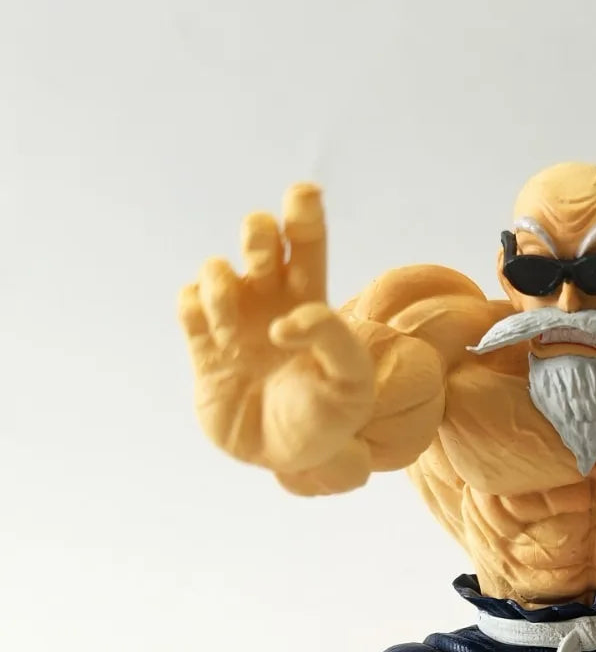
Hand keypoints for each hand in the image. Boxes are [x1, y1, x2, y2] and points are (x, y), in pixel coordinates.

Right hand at [178, 184, 373, 470]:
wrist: (289, 457)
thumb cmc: (331, 420)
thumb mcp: (351, 382)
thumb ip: (333, 339)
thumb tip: (285, 319)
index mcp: (313, 303)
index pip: (306, 243)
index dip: (303, 212)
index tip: (304, 194)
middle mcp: (272, 303)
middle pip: (259, 239)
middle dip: (258, 233)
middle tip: (263, 257)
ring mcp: (235, 322)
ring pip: (216, 268)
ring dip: (221, 286)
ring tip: (235, 332)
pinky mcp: (204, 347)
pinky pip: (187, 302)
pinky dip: (195, 307)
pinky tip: (213, 336)